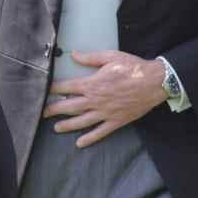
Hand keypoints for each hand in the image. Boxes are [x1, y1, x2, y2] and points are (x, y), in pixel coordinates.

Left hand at [43, 50, 166, 147]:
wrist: (154, 82)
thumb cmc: (133, 67)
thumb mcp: (111, 56)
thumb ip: (90, 58)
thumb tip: (73, 54)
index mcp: (92, 83)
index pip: (66, 87)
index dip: (53, 89)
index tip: (43, 91)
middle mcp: (95, 100)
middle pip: (69, 107)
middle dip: (53, 110)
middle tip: (42, 113)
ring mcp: (105, 113)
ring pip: (81, 122)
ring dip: (67, 125)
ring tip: (56, 128)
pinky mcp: (116, 121)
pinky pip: (100, 132)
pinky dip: (89, 138)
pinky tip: (80, 143)